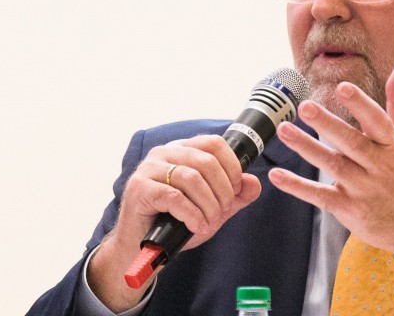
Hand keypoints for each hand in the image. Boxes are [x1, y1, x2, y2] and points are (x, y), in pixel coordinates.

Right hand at [88, 135, 260, 310]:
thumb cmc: (176, 223)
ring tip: (210, 222)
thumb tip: (254, 182)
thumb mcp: (214, 208)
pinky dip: (191, 214)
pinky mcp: (139, 188)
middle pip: (206, 161)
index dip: (232, 167)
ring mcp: (149, 168)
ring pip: (191, 178)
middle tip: (223, 211)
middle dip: (223, 190)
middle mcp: (164, 152)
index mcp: (183, 149)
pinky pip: (174, 196)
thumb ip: (236, 196)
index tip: (235, 191)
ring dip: (208, 204)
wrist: (142, 250)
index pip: (215, 143)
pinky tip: (196, 226)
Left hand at [268, 64, 393, 256]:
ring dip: (306, 148)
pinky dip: (298, 187)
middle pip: (350, 142)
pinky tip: (277, 175)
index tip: (343, 87)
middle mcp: (380, 166)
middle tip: (304, 107)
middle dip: (327, 124)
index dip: (360, 105)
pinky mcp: (349, 209)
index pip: (377, 121)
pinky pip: (320, 196)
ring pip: (332, 166)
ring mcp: (363, 189)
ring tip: (284, 130)